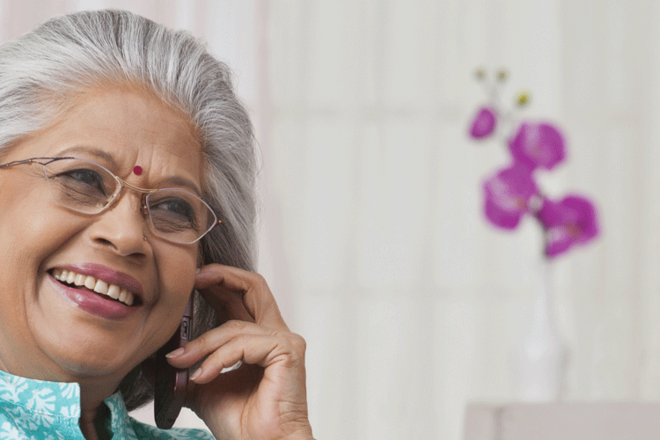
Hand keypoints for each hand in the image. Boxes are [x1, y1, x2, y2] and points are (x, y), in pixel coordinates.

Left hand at [165, 264, 313, 439]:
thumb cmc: (242, 422)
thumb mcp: (203, 386)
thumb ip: (189, 365)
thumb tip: (155, 354)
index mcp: (259, 337)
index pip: (239, 296)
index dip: (216, 282)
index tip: (188, 281)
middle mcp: (275, 333)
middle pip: (253, 286)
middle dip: (221, 276)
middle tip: (192, 279)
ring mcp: (284, 340)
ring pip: (235, 324)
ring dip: (202, 343)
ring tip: (180, 362)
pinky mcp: (287, 351)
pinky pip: (243, 344)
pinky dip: (218, 358)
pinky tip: (203, 376)